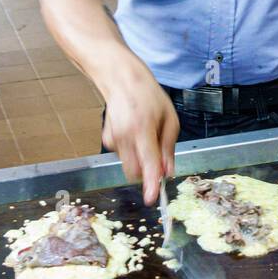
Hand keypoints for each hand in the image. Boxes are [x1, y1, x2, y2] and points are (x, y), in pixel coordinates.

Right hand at [100, 59, 178, 203]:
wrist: (122, 80)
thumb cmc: (149, 97)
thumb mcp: (170, 119)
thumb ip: (168, 148)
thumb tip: (167, 172)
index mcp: (143, 129)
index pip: (147, 163)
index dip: (150, 183)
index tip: (152, 198)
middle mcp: (125, 137)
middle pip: (135, 171)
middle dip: (147, 172)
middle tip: (159, 157)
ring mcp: (113, 139)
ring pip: (129, 165)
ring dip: (140, 160)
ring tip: (147, 136)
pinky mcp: (107, 140)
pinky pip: (123, 156)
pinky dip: (131, 151)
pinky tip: (134, 132)